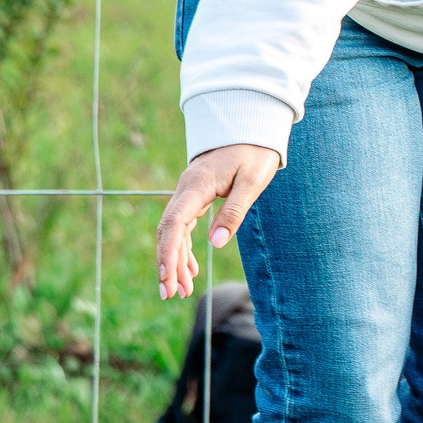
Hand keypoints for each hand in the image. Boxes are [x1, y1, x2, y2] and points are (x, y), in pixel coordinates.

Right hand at [156, 144, 279, 298]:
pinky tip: (190, 269)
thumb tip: (216, 244)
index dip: (168, 253)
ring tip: (182, 289)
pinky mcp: (195, 196)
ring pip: (174, 231)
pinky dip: (184, 248)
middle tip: (171, 294)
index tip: (167, 278)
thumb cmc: (255, 153)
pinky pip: (183, 225)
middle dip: (167, 264)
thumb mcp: (252, 182)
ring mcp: (188, 192)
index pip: (174, 224)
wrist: (251, 127)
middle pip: (168, 231)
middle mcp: (186, 190)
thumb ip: (234, 211)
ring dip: (176, 260)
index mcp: (196, 186)